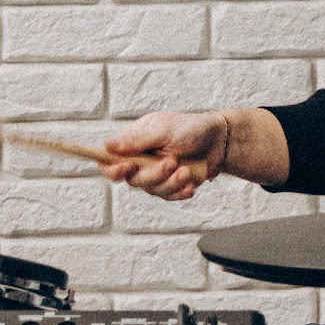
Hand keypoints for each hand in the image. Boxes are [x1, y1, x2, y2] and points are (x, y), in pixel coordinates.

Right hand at [103, 110, 228, 199]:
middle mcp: (140, 161)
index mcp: (133, 143)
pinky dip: (179, 192)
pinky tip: (190, 184)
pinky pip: (167, 197)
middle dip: (153, 175)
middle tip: (172, 162)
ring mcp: (155, 175)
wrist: (218, 141)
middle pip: (132, 180)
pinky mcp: (170, 186)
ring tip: (186, 171)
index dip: (112, 169)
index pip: (110, 162)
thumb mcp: (162, 129)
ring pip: (152, 190)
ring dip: (170, 183)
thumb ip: (136, 139)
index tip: (128, 167)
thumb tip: (107, 146)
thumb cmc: (189, 128)